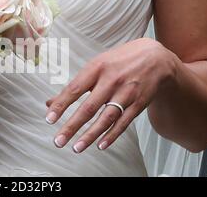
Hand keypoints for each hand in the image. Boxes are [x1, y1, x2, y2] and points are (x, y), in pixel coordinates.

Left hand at [46, 38, 177, 152]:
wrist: (156, 58)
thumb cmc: (119, 62)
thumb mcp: (96, 66)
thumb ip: (74, 86)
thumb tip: (50, 103)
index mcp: (97, 68)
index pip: (74, 89)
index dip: (61, 105)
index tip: (49, 119)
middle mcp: (111, 80)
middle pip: (89, 107)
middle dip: (72, 126)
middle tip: (58, 141)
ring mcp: (126, 92)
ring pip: (106, 118)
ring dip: (90, 135)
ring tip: (77, 147)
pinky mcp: (139, 103)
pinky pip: (124, 122)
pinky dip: (112, 135)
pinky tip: (100, 145)